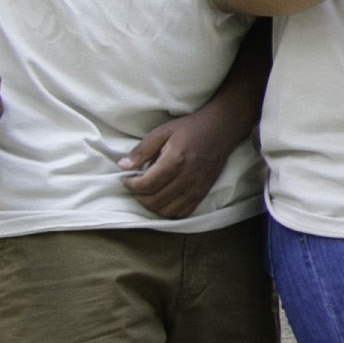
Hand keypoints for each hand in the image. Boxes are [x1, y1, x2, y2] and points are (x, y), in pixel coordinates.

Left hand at [119, 99, 249, 218]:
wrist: (220, 131)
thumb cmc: (190, 129)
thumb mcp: (162, 132)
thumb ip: (141, 150)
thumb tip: (122, 166)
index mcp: (175, 161)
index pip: (147, 185)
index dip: (131, 185)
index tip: (126, 178)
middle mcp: (186, 179)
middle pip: (154, 200)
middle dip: (139, 196)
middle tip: (135, 186)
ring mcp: (196, 189)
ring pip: (166, 210)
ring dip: (152, 205)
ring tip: (148, 193)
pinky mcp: (202, 194)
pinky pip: (182, 213)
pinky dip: (168, 211)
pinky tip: (163, 199)